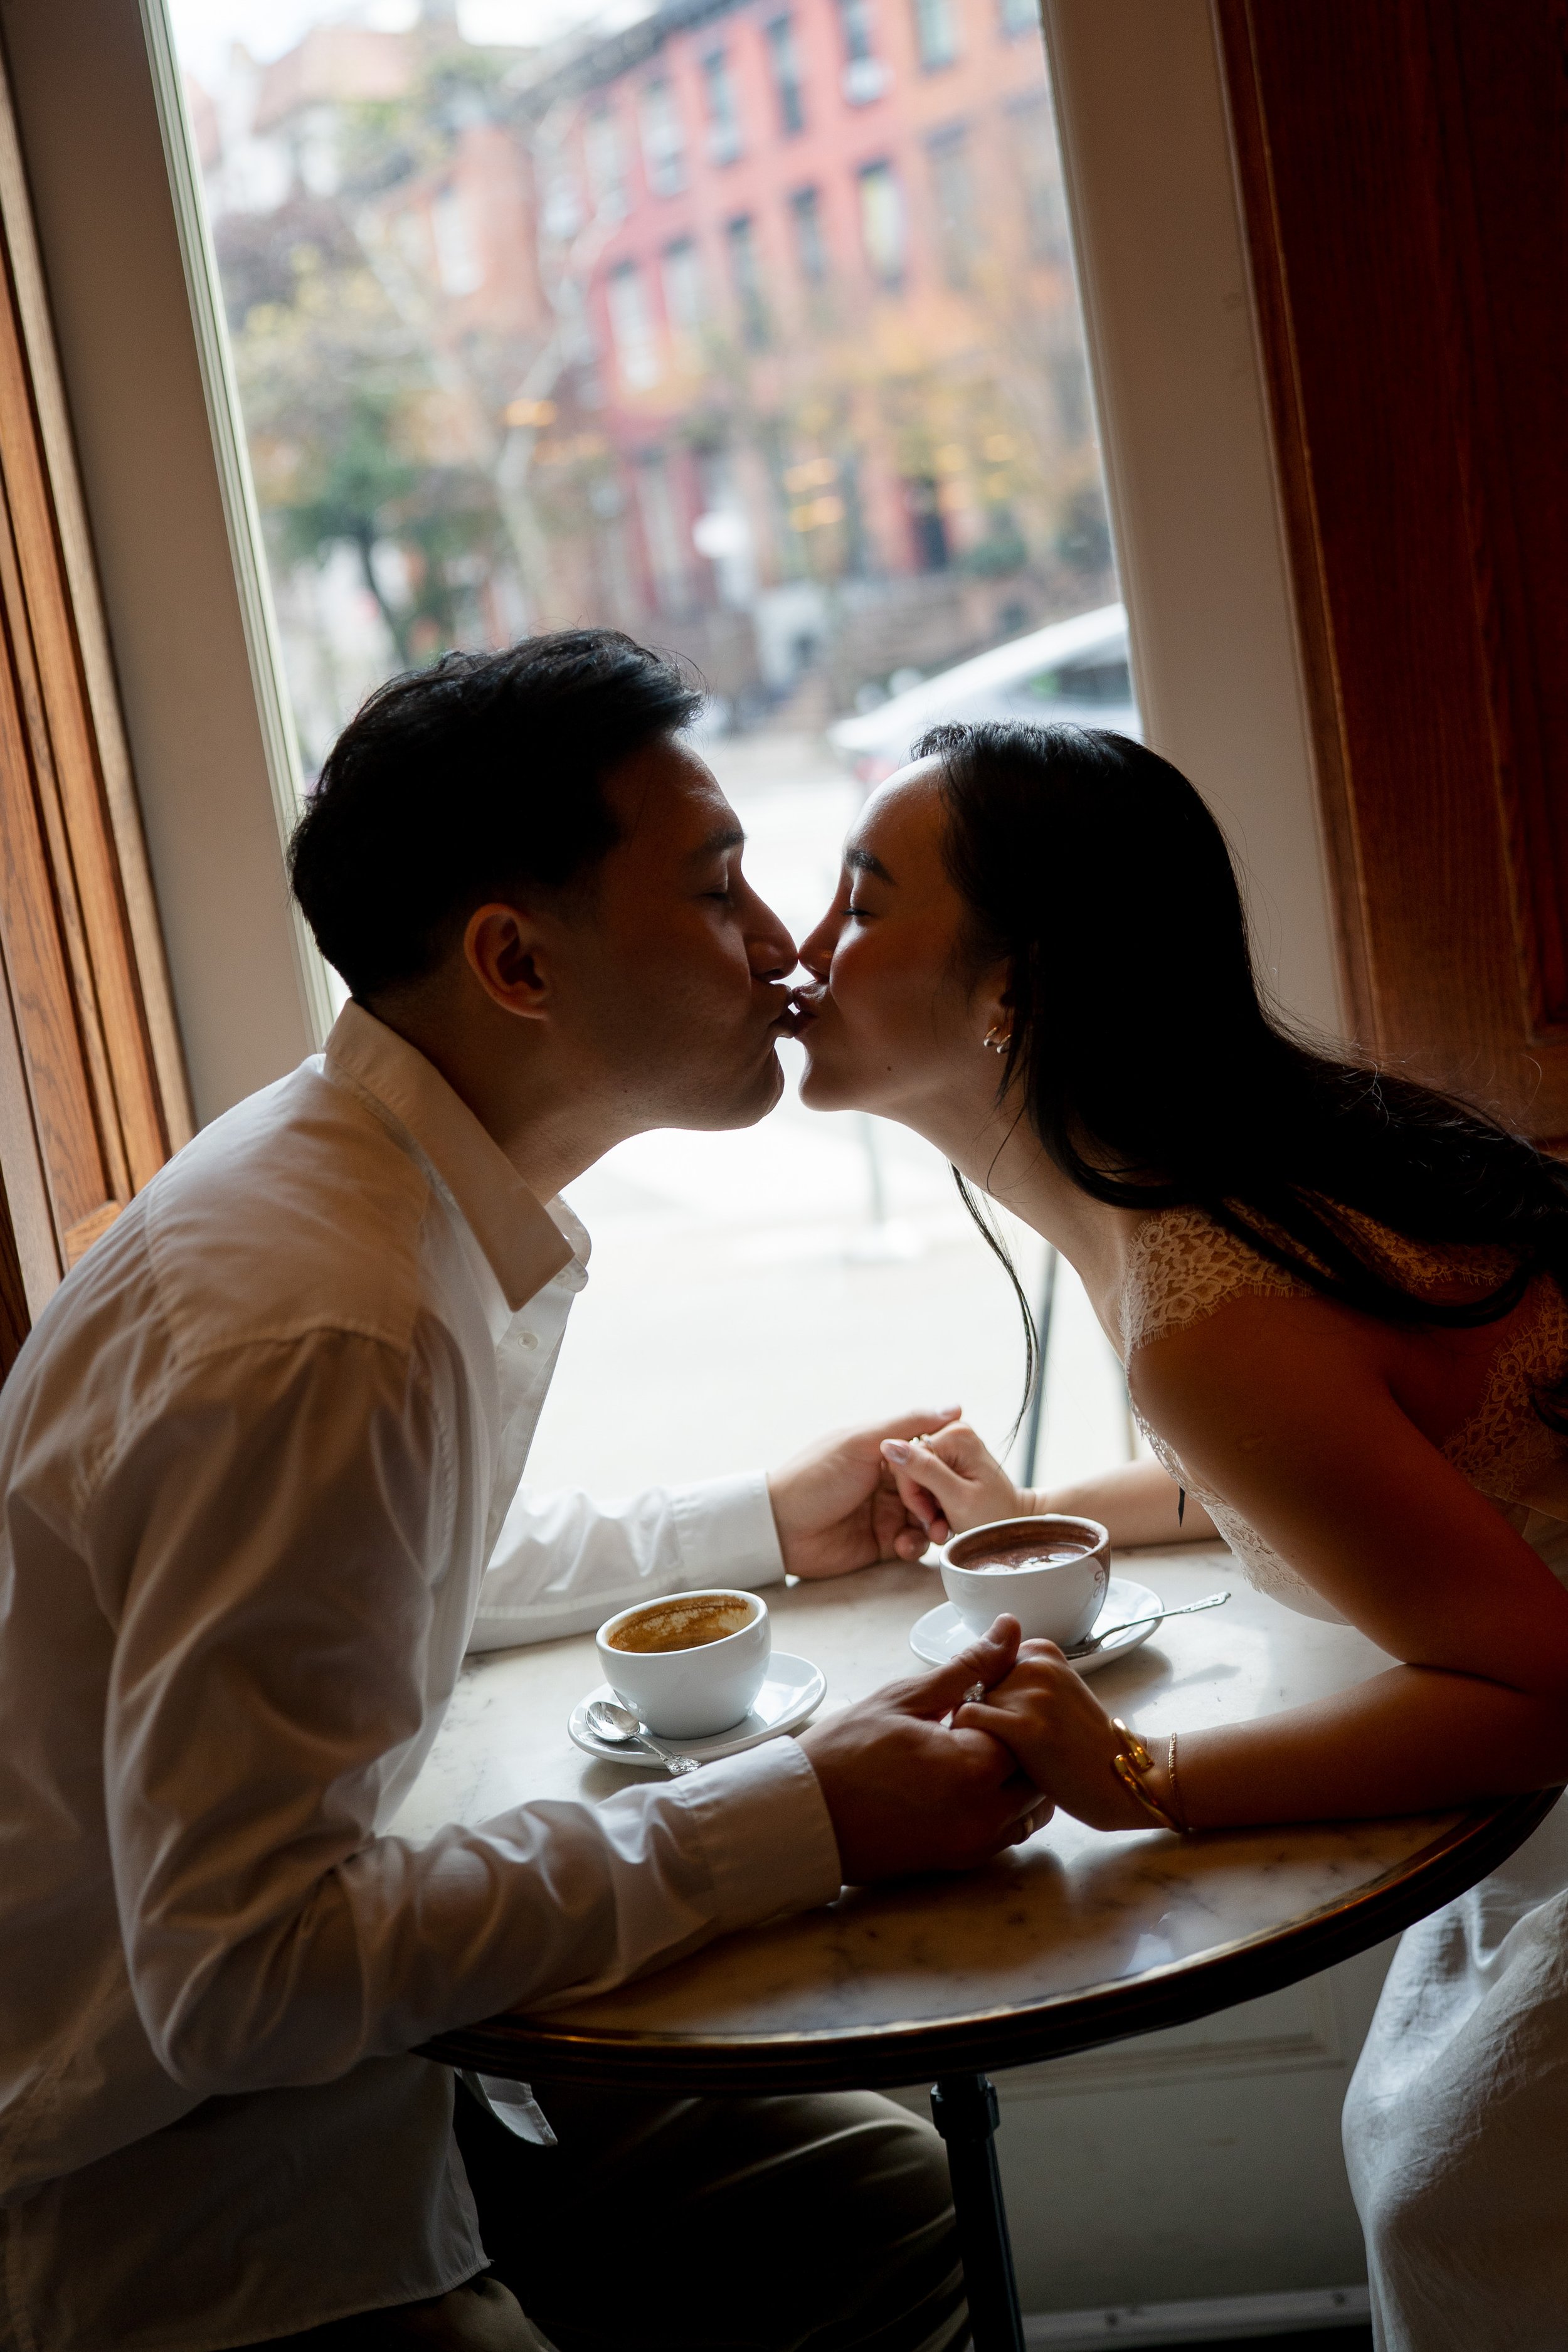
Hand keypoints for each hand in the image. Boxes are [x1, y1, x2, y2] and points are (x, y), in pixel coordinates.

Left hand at [769, 1407, 961, 1577]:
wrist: (780, 1528)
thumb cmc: (816, 1477)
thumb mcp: (861, 1443)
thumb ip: (907, 1424)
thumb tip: (955, 1407)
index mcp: (882, 1451)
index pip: (927, 1454)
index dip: (942, 1466)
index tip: (955, 1477)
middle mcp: (886, 1480)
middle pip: (931, 1488)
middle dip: (942, 1502)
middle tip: (944, 1514)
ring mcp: (885, 1512)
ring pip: (926, 1518)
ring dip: (933, 1525)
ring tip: (932, 1534)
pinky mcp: (882, 1543)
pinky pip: (912, 1544)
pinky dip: (915, 1545)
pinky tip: (904, 1547)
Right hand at [800, 1616, 1053, 1882]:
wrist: (804, 1818)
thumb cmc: (845, 1751)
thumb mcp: (906, 1698)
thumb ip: (968, 1667)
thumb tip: (1011, 1628)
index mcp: (972, 1767)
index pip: (1028, 1728)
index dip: (1011, 1703)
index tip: (982, 1691)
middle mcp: (984, 1813)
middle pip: (1039, 1772)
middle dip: (1022, 1742)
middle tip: (983, 1718)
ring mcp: (974, 1843)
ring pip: (1030, 1807)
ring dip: (1018, 1776)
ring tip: (978, 1749)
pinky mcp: (962, 1861)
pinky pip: (1009, 1831)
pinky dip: (1004, 1805)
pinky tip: (970, 1779)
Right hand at [879, 1419, 1032, 1545]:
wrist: (1012, 1525)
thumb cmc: (994, 1517)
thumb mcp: (957, 1498)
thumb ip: (924, 1470)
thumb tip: (889, 1444)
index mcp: (955, 1435)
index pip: (906, 1458)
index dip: (911, 1492)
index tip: (930, 1515)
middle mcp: (952, 1431)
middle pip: (909, 1465)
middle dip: (919, 1499)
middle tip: (937, 1521)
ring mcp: (950, 1444)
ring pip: (913, 1474)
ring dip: (925, 1504)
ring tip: (944, 1521)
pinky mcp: (948, 1458)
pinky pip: (923, 1477)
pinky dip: (930, 1501)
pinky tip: (944, 1514)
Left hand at [953, 1642, 1162, 1831]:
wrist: (1122, 1776)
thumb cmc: (1080, 1744)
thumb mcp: (1050, 1695)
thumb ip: (1014, 1679)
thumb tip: (963, 1681)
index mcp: (1040, 1650)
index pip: (982, 1667)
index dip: (988, 1700)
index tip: (1016, 1724)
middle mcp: (1034, 1662)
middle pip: (972, 1684)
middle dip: (982, 1716)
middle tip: (1015, 1745)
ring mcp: (1032, 1692)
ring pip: (967, 1703)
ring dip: (977, 1733)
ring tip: (1013, 1756)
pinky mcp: (1026, 1726)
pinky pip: (968, 1721)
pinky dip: (970, 1743)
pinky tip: (1001, 1762)